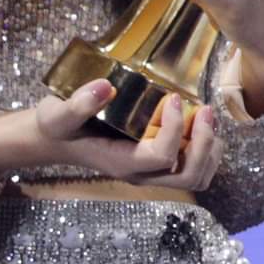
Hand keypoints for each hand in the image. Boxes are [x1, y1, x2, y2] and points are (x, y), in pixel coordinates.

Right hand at [31, 79, 222, 190]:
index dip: (174, 128)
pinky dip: (205, 150)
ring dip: (209, 149)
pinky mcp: (157, 164)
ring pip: (197, 177)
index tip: (172, 97)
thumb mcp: (57, 113)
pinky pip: (193, 169)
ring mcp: (150, 172)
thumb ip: (77, 103)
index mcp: (121, 163)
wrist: (54, 140)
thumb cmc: (56, 126)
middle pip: (189, 176)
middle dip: (203, 143)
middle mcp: (140, 174)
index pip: (162, 157)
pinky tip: (198, 125)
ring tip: (206, 117)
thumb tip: (105, 87)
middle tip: (204, 110)